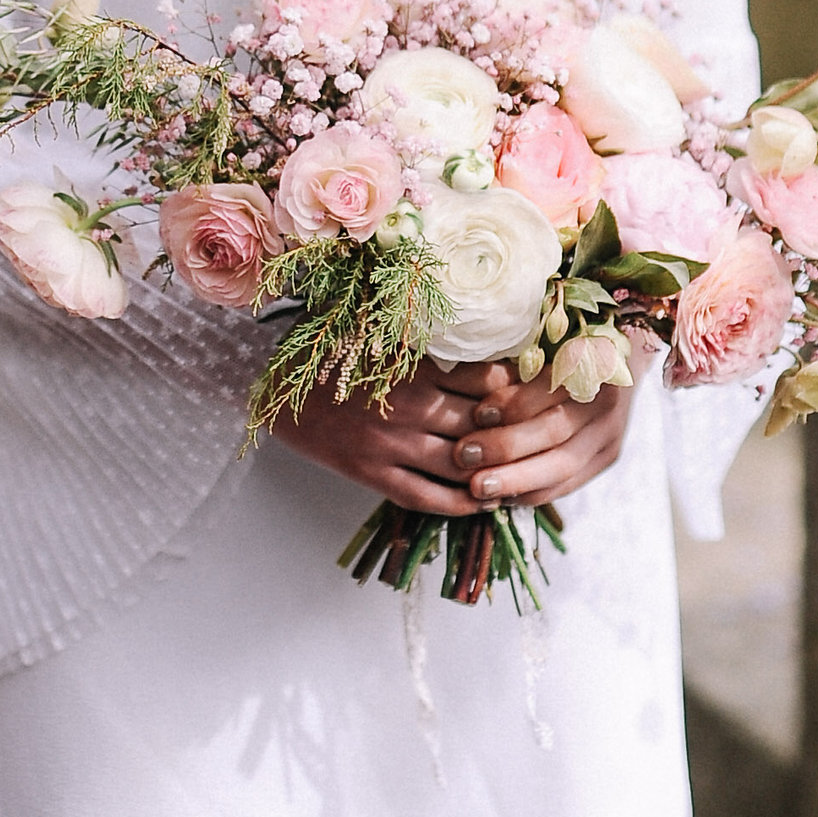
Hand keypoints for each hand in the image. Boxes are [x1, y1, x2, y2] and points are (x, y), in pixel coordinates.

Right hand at [271, 347, 644, 513]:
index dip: (514, 387)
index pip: (484, 380)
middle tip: (541, 433)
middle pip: (481, 425)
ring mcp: (391, 446)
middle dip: (513, 431)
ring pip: (462, 464)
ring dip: (495, 470)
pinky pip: (428, 497)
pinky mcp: (373, 475)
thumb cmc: (330, 350)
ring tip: (522, 472)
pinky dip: (461, 504)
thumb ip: (422, 323)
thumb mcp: (376, 325)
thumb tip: (471, 311)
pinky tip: (483, 502)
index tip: (532, 388)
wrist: (276, 392)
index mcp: (412, 366)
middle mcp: (408, 407)